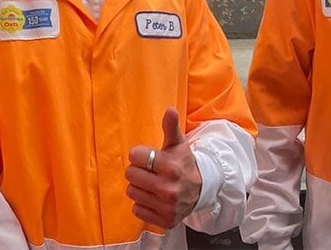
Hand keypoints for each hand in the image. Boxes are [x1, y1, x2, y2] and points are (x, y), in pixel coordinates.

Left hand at [125, 107, 202, 227]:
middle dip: (137, 171)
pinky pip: (137, 210)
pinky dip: (143, 204)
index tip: (148, 157)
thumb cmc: (183, 163)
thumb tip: (170, 109)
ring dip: (139, 188)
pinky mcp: (165, 221)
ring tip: (152, 184)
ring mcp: (167, 207)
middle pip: (130, 175)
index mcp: (170, 167)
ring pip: (132, 192)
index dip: (139, 155)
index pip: (135, 156)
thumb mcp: (178, 144)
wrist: (201, 190)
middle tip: (149, 171)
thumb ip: (170, 127)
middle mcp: (169, 188)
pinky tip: (154, 198)